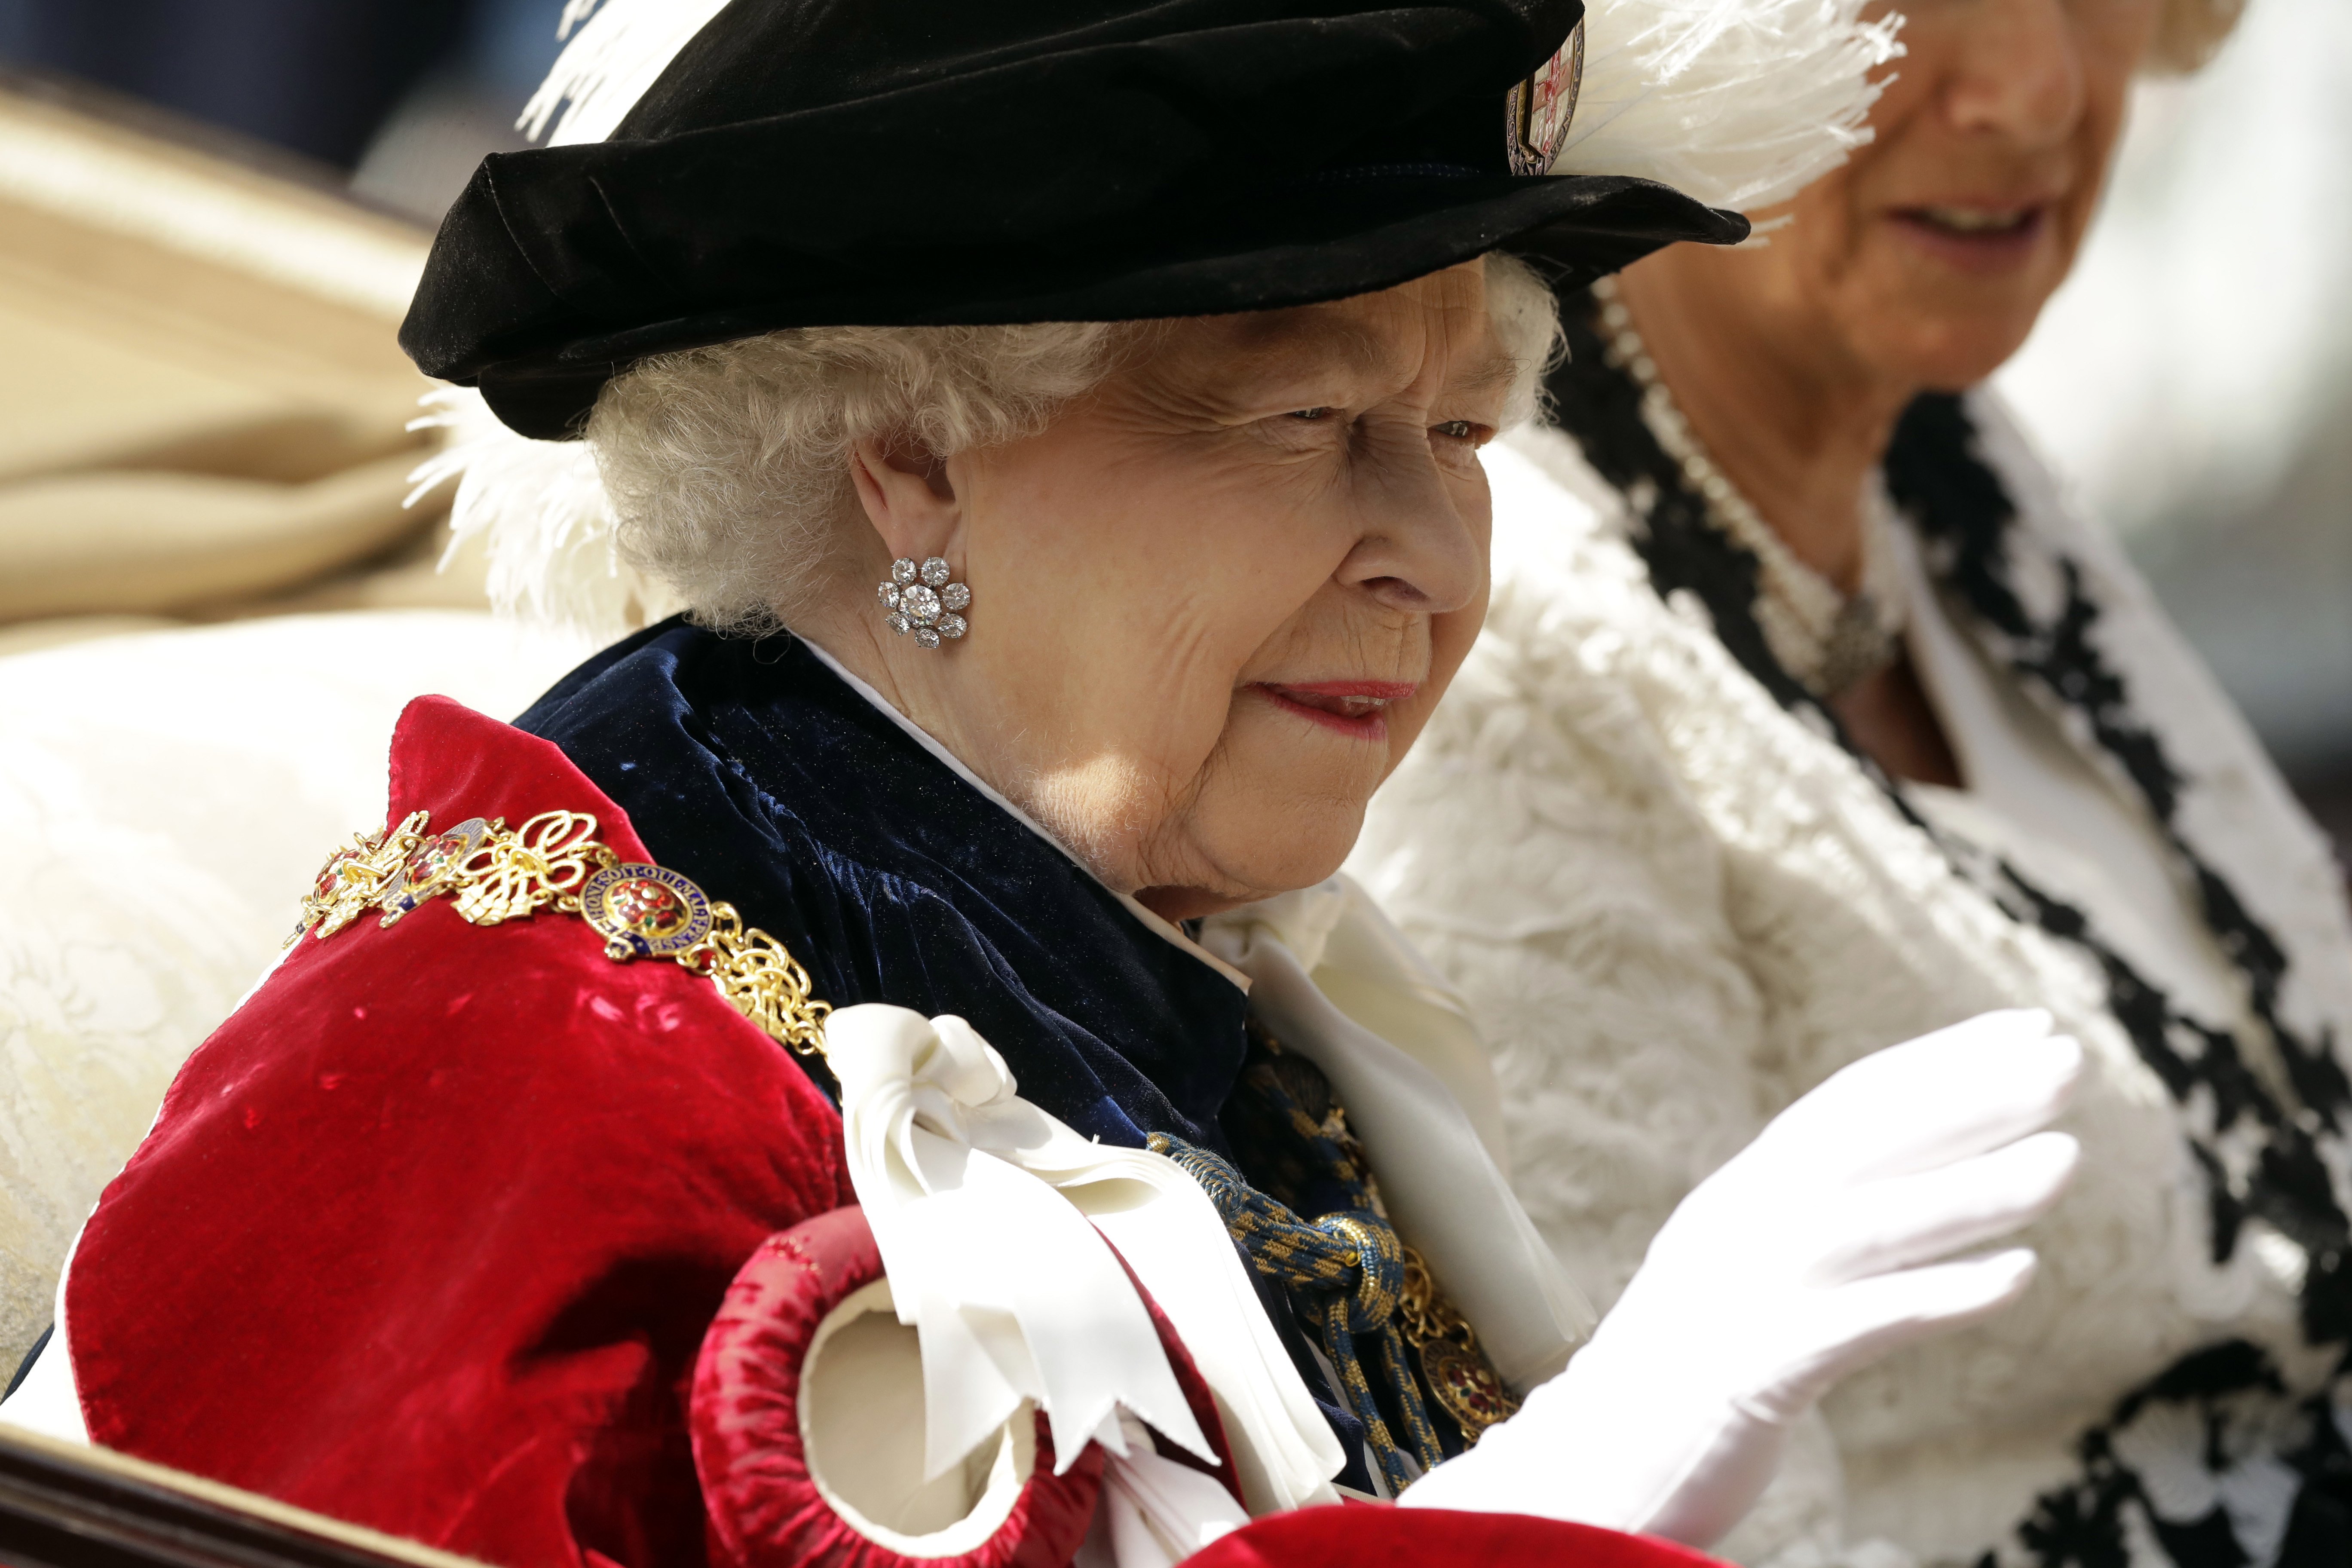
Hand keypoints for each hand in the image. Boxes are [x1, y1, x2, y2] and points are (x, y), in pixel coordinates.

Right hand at [1400, 1009, 2081, 1546]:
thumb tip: (1893, 1179)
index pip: (1851, 1105)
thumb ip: (1804, 1221)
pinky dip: (1937, 1297)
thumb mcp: (1738, 1271)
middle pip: (1868, 1143)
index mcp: (1743, 1196)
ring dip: (1973, 1190)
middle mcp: (1742, 1225)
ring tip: (2068, 1159)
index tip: (2027, 1027)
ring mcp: (1745, 1293)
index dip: (1940, 1061)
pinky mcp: (1755, 1370)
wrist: (1587, 1467)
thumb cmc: (1678, 1376)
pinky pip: (1861, 1324)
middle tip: (2071, 1058)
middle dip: (1972, 1097)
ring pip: (1873, 1225)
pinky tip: (2016, 1277)